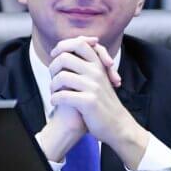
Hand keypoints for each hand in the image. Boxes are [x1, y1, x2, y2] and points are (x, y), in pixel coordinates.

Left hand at [36, 36, 118, 161]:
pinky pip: (63, 95)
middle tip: (53, 78)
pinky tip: (55, 102)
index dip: (62, 46)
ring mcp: (93, 87)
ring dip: (52, 86)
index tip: (55, 55)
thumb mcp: (98, 80)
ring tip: (54, 92)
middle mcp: (97, 72)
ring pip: (61, 76)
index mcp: (98, 65)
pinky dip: (54, 99)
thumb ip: (85, 66)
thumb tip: (63, 52)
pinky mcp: (89, 101)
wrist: (118, 126)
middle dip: (53, 67)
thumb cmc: (102, 103)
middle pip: (65, 57)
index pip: (79, 43)